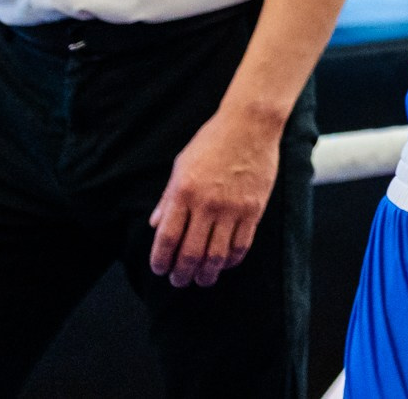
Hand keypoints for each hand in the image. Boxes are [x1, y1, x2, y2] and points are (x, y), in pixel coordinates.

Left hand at [147, 102, 281, 287]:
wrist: (250, 124)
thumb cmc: (212, 141)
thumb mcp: (181, 165)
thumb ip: (167, 198)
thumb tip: (154, 225)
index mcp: (183, 192)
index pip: (166, 238)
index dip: (160, 260)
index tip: (159, 270)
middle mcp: (206, 204)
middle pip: (190, 253)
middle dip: (182, 274)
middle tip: (179, 281)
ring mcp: (232, 208)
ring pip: (216, 255)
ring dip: (207, 274)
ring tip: (202, 280)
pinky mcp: (253, 209)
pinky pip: (241, 245)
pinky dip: (231, 260)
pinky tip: (225, 263)